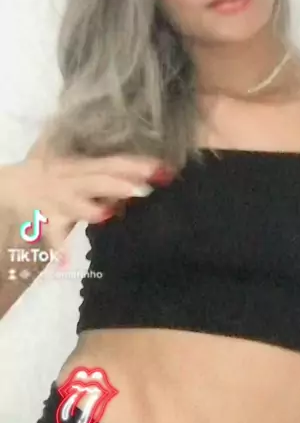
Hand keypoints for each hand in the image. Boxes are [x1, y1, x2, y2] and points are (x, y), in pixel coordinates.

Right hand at [0, 153, 167, 254]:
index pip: (112, 163)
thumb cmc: (53, 172)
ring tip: (109, 214)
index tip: (162, 169)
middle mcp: (71, 182)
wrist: (11, 186)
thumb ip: (107, 168)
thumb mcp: (78, 164)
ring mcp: (59, 203)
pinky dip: (59, 248)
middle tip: (146, 189)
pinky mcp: (48, 223)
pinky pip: (53, 237)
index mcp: (81, 165)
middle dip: (121, 185)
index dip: (137, 165)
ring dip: (94, 211)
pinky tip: (65, 260)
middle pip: (98, 181)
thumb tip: (151, 169)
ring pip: (77, 207)